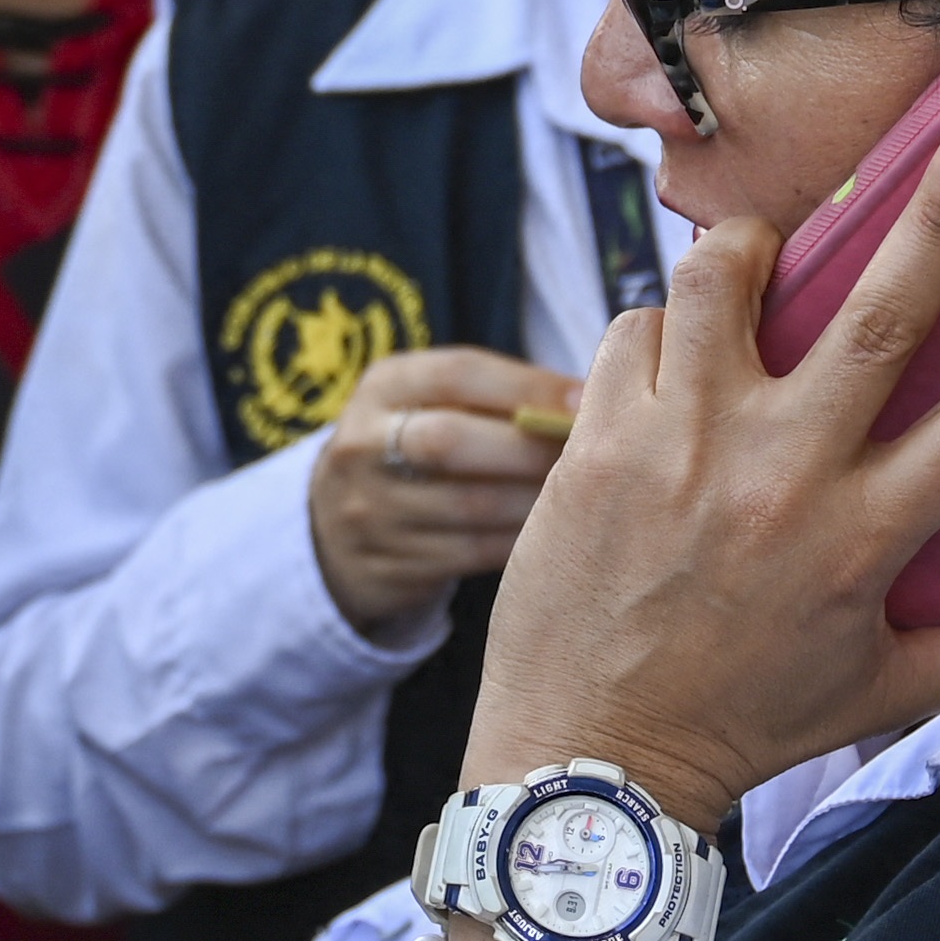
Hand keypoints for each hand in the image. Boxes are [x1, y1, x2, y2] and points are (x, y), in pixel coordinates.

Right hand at [303, 348, 579, 644]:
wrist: (338, 531)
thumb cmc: (423, 453)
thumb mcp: (435, 407)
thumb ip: (501, 397)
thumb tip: (601, 393)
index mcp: (383, 387)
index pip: (457, 374)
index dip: (528, 386)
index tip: (590, 400)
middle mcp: (363, 445)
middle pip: (450, 442)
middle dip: (529, 449)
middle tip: (596, 458)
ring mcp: (367, 511)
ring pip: (467, 507)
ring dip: (536, 502)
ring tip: (589, 499)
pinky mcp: (385, 566)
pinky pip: (469, 556)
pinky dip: (521, 544)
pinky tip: (558, 538)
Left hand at [459, 125, 939, 824]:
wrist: (595, 760)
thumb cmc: (739, 723)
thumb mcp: (881, 693)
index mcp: (865, 540)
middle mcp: (783, 480)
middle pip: (878, 318)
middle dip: (937, 220)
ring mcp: (686, 449)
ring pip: (723, 284)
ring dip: (752, 248)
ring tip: (768, 247)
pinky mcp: (601, 440)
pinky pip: (638, 327)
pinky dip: (660, 324)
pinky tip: (674, 353)